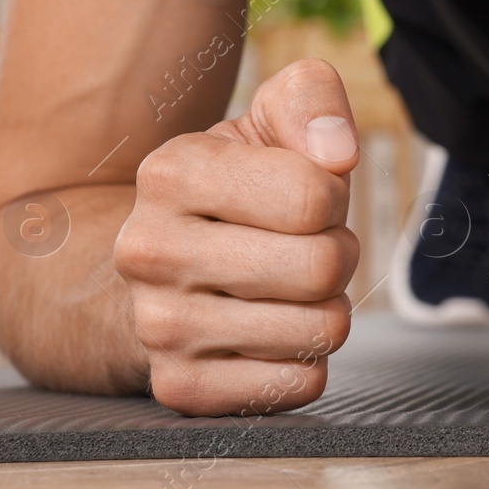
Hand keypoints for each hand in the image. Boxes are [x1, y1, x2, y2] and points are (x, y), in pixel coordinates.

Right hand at [114, 59, 360, 416]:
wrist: (163, 265)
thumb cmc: (239, 188)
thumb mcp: (268, 122)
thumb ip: (311, 100)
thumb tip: (339, 152)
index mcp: (170, 173)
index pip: (314, 196)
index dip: (333, 196)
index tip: (305, 196)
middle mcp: (150, 251)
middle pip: (321, 266)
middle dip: (336, 254)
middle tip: (303, 246)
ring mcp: (158, 327)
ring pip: (320, 330)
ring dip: (326, 308)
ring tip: (285, 288)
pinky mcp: (180, 388)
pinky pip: (301, 383)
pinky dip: (306, 360)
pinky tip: (269, 333)